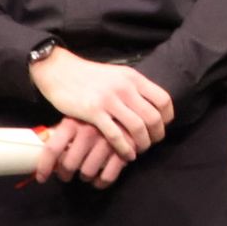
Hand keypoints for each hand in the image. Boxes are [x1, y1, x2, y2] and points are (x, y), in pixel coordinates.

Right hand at [29, 47, 173, 160]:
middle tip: (152, 143)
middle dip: (157, 134)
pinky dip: (124, 148)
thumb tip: (150, 105)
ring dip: (142, 143)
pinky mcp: (93, 112)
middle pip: (153, 117)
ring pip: (138, 127)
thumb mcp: (117, 75)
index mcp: (133, 78)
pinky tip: (126, 154)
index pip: (163, 100)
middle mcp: (125, 87)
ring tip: (139, 150)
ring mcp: (109, 99)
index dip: (167, 117)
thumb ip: (133, 87)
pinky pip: (116, 135)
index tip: (162, 126)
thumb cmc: (89, 76)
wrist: (60, 71)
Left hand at [32, 117, 126, 188]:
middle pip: (69, 164)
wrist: (129, 109)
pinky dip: (101, 182)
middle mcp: (89, 131)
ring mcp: (107, 141)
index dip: (44, 167)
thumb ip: (61, 133)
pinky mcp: (123, 151)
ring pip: (87, 172)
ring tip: (86, 171)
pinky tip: (99, 177)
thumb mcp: (75, 117)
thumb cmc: (95, 117)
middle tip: (67, 173)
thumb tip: (36, 153)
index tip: (41, 178)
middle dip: (66, 174)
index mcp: (73, 121)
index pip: (52, 149)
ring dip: (84, 177)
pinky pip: (106, 177)